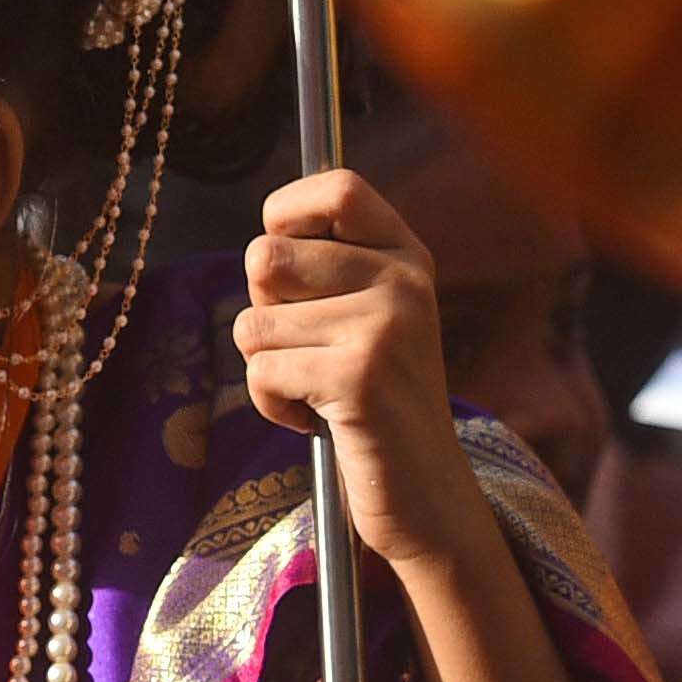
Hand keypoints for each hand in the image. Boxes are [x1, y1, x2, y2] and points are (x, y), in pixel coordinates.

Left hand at [237, 169, 514, 594]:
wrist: (428, 494)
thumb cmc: (377, 401)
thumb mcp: (371, 318)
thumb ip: (328, 270)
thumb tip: (262, 243)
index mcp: (408, 255)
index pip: (337, 187)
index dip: (286, 214)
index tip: (285, 265)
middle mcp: (404, 281)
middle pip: (266, 257)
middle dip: (263, 310)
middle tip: (309, 349)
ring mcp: (386, 327)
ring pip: (253, 323)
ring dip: (266, 367)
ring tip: (317, 390)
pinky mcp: (360, 378)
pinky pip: (262, 371)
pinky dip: (272, 404)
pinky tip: (317, 420)